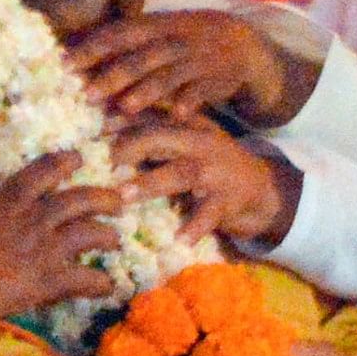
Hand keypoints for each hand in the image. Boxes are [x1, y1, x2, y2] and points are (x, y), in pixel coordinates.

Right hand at [0, 152, 131, 323]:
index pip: (46, 170)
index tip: (80, 159)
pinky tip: (109, 286)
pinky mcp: (49, 280)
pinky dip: (100, 283)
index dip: (66, 162)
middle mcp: (36, 218)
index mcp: (10, 198)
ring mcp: (46, 249)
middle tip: (118, 200)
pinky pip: (85, 280)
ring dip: (108, 236)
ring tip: (116, 239)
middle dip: (104, 198)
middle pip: (81, 200)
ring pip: (91, 234)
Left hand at [68, 9, 307, 125]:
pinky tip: (177, 116)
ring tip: (125, 108)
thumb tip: (77, 56)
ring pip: (168, 76)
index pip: (119, 34)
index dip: (92, 48)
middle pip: (140, 58)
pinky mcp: (216, 80)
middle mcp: (175, 40)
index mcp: (156, 25)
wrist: (243, 44)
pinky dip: (190, 103)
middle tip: (87, 95)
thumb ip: (126, 45)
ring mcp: (197, 60)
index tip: (64, 65)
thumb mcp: (161, 32)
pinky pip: (201, 92)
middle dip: (113, 76)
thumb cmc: (187, 41)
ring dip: (146, 92)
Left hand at [111, 117, 298, 245]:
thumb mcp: (188, 144)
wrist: (263, 190)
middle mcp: (199, 142)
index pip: (149, 116)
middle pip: (161, 137)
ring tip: (124, 196)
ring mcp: (215, 171)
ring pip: (180, 172)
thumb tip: (104, 130)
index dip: (120, 121)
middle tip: (104, 162)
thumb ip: (155, 137)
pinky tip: (179, 240)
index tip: (93, 131)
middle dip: (131, 147)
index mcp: (186, 126)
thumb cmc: (213, 167)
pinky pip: (209, 213)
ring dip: (150, 183)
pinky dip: (195, 226)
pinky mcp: (228, 200)